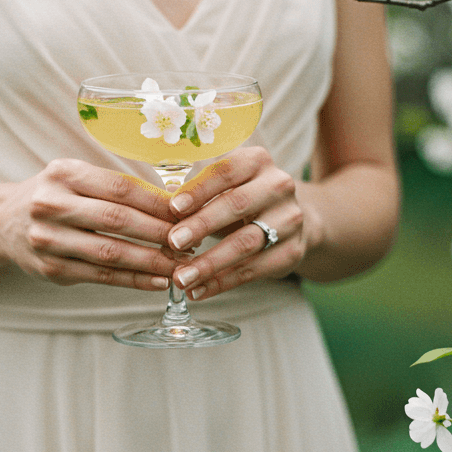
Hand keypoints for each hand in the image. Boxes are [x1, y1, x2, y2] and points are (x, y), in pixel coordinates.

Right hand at [0, 159, 179, 290]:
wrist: (2, 222)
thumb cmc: (54, 196)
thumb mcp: (75, 177)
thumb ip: (115, 187)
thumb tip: (174, 202)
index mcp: (63, 174)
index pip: (121, 188)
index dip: (158, 202)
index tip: (188, 213)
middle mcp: (52, 204)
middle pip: (117, 220)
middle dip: (160, 233)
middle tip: (191, 242)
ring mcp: (48, 239)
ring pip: (111, 252)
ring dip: (151, 261)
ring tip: (180, 265)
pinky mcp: (51, 269)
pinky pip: (101, 276)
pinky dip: (133, 280)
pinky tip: (157, 281)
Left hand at [165, 148, 313, 300]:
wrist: (290, 221)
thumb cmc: (242, 199)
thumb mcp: (224, 188)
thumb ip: (197, 193)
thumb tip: (159, 206)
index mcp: (257, 161)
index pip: (225, 172)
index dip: (199, 190)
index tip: (173, 208)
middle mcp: (279, 186)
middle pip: (237, 205)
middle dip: (201, 225)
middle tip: (173, 243)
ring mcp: (290, 219)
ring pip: (246, 243)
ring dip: (209, 263)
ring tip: (181, 277)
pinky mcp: (292, 251)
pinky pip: (253, 270)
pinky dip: (222, 283)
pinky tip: (198, 291)